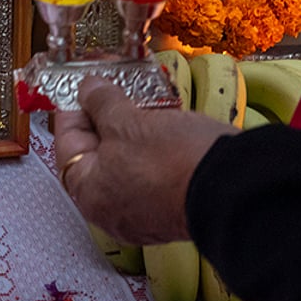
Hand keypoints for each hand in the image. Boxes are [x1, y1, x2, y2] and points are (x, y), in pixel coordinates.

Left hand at [54, 76, 237, 244]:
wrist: (233, 186)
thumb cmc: (174, 161)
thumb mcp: (129, 121)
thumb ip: (102, 103)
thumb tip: (88, 89)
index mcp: (91, 195)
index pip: (68, 145)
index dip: (74, 110)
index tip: (82, 88)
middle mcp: (113, 211)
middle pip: (99, 155)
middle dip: (106, 119)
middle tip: (114, 90)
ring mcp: (144, 212)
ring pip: (128, 163)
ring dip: (133, 131)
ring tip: (145, 101)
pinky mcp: (172, 205)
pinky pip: (153, 172)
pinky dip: (155, 148)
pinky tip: (167, 124)